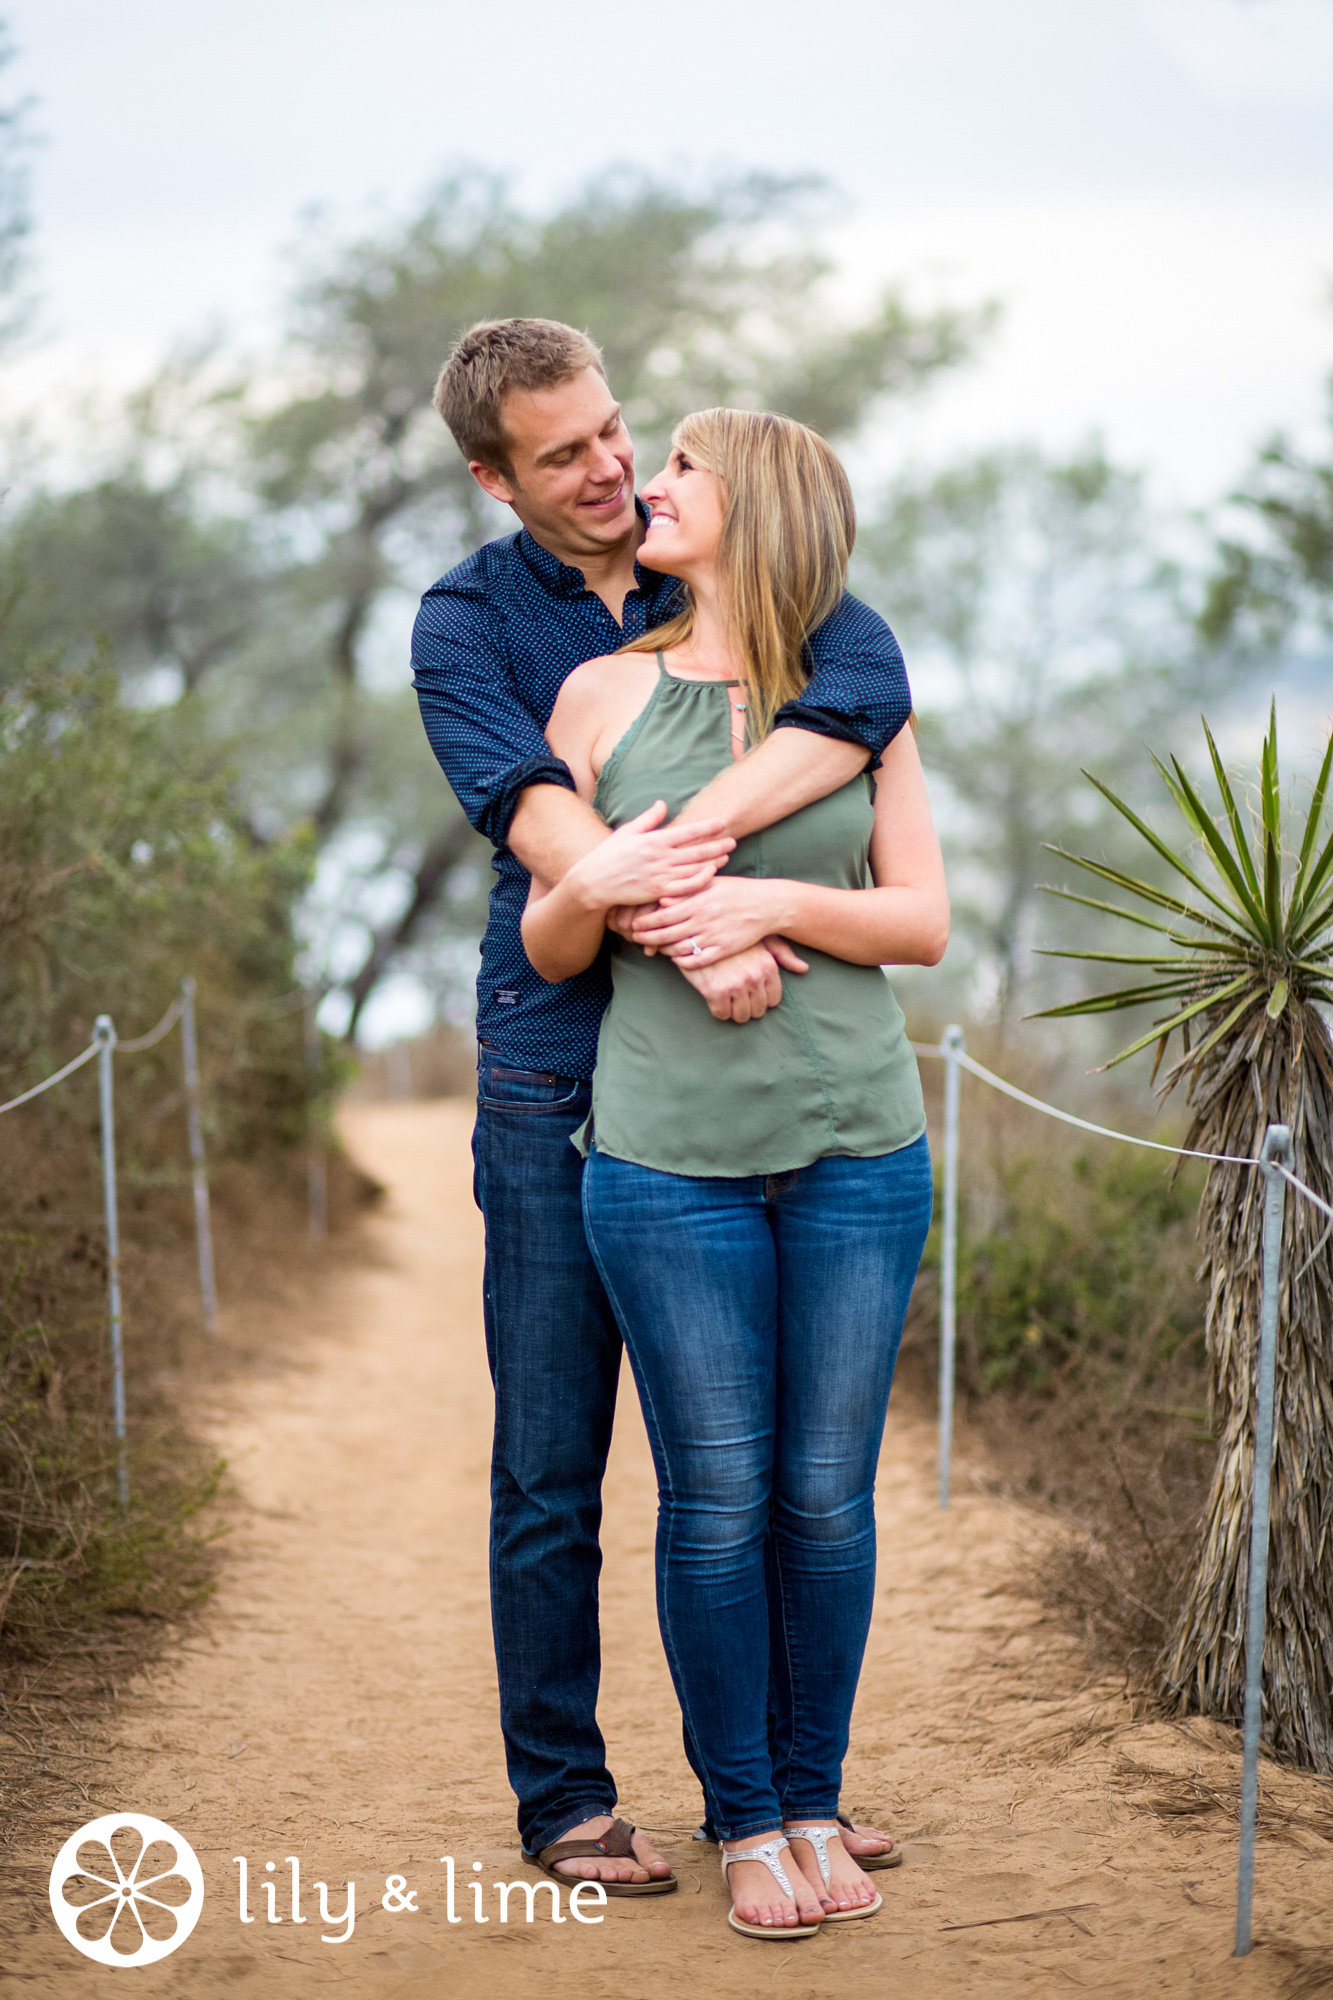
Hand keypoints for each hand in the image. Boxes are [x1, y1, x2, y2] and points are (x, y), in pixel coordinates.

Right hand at [564, 803, 733, 913]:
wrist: (593, 882)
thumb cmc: (608, 855)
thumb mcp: (627, 831)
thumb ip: (648, 819)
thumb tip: (663, 804)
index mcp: (654, 840)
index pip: (688, 831)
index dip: (708, 827)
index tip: (723, 822)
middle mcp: (660, 857)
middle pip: (696, 850)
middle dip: (717, 844)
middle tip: (734, 839)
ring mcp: (660, 876)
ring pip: (694, 868)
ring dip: (712, 861)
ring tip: (727, 856)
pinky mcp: (658, 892)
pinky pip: (685, 887)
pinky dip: (699, 881)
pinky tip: (710, 876)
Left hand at [629, 876, 809, 971]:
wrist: (767, 905)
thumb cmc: (736, 890)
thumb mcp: (711, 883)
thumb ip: (686, 889)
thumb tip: (661, 898)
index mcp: (697, 901)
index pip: (662, 915)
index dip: (645, 922)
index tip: (635, 925)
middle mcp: (702, 920)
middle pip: (665, 934)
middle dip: (647, 938)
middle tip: (636, 939)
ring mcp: (713, 936)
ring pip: (679, 949)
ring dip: (663, 951)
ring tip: (654, 949)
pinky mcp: (723, 949)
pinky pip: (697, 961)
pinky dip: (683, 962)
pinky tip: (677, 959)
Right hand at [675, 941, 805, 1022]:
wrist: (697, 929)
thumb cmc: (730, 932)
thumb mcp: (760, 938)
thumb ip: (782, 953)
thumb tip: (804, 969)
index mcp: (768, 966)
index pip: (773, 1000)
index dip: (761, 998)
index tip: (750, 992)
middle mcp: (754, 977)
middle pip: (758, 1011)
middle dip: (747, 1006)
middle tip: (735, 995)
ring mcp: (735, 985)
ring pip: (740, 1016)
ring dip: (733, 1010)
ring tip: (725, 997)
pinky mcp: (715, 991)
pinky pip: (721, 1014)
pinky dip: (717, 1009)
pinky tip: (713, 995)